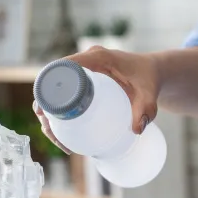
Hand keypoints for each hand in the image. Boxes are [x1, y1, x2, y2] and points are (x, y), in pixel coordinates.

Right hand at [33, 46, 160, 152]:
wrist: (153, 72)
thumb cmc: (149, 78)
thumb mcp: (149, 92)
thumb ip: (146, 108)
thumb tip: (136, 129)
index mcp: (97, 57)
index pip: (64, 68)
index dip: (49, 87)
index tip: (43, 110)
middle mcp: (86, 62)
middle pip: (54, 82)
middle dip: (46, 107)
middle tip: (50, 131)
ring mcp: (83, 72)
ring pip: (57, 91)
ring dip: (51, 113)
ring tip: (59, 140)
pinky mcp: (84, 82)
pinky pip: (66, 94)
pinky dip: (60, 112)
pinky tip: (63, 133)